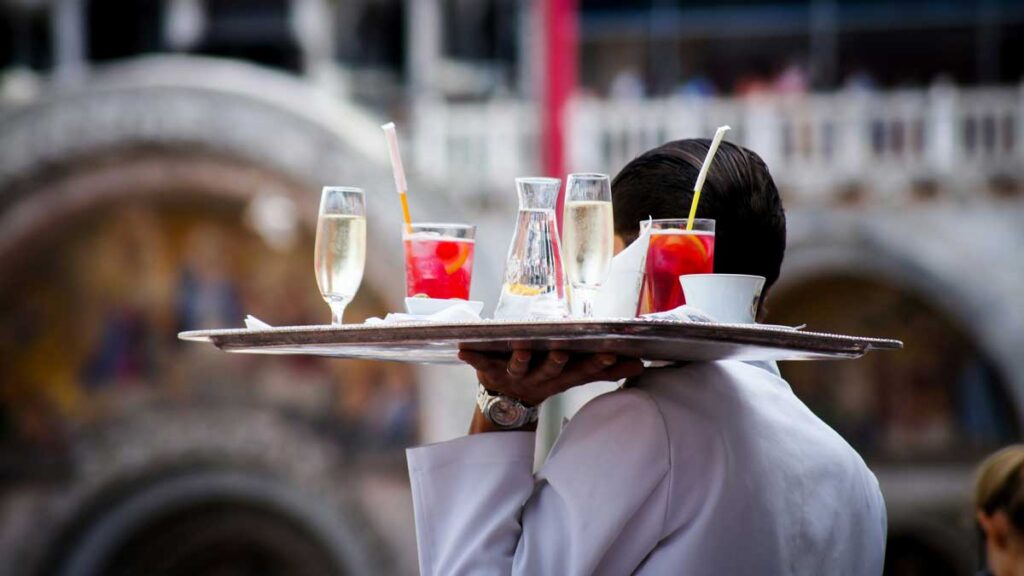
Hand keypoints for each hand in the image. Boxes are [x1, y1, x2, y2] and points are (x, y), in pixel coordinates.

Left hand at [457, 348, 644, 406]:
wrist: (506, 404)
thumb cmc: (544, 378)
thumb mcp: (573, 376)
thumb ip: (603, 369)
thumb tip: (640, 365)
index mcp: (560, 377)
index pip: (582, 371)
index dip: (595, 364)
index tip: (610, 354)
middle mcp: (539, 378)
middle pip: (550, 370)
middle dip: (556, 361)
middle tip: (562, 350)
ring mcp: (514, 375)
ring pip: (519, 366)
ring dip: (519, 358)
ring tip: (520, 347)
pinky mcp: (489, 372)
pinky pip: (480, 364)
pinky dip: (471, 357)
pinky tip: (462, 349)